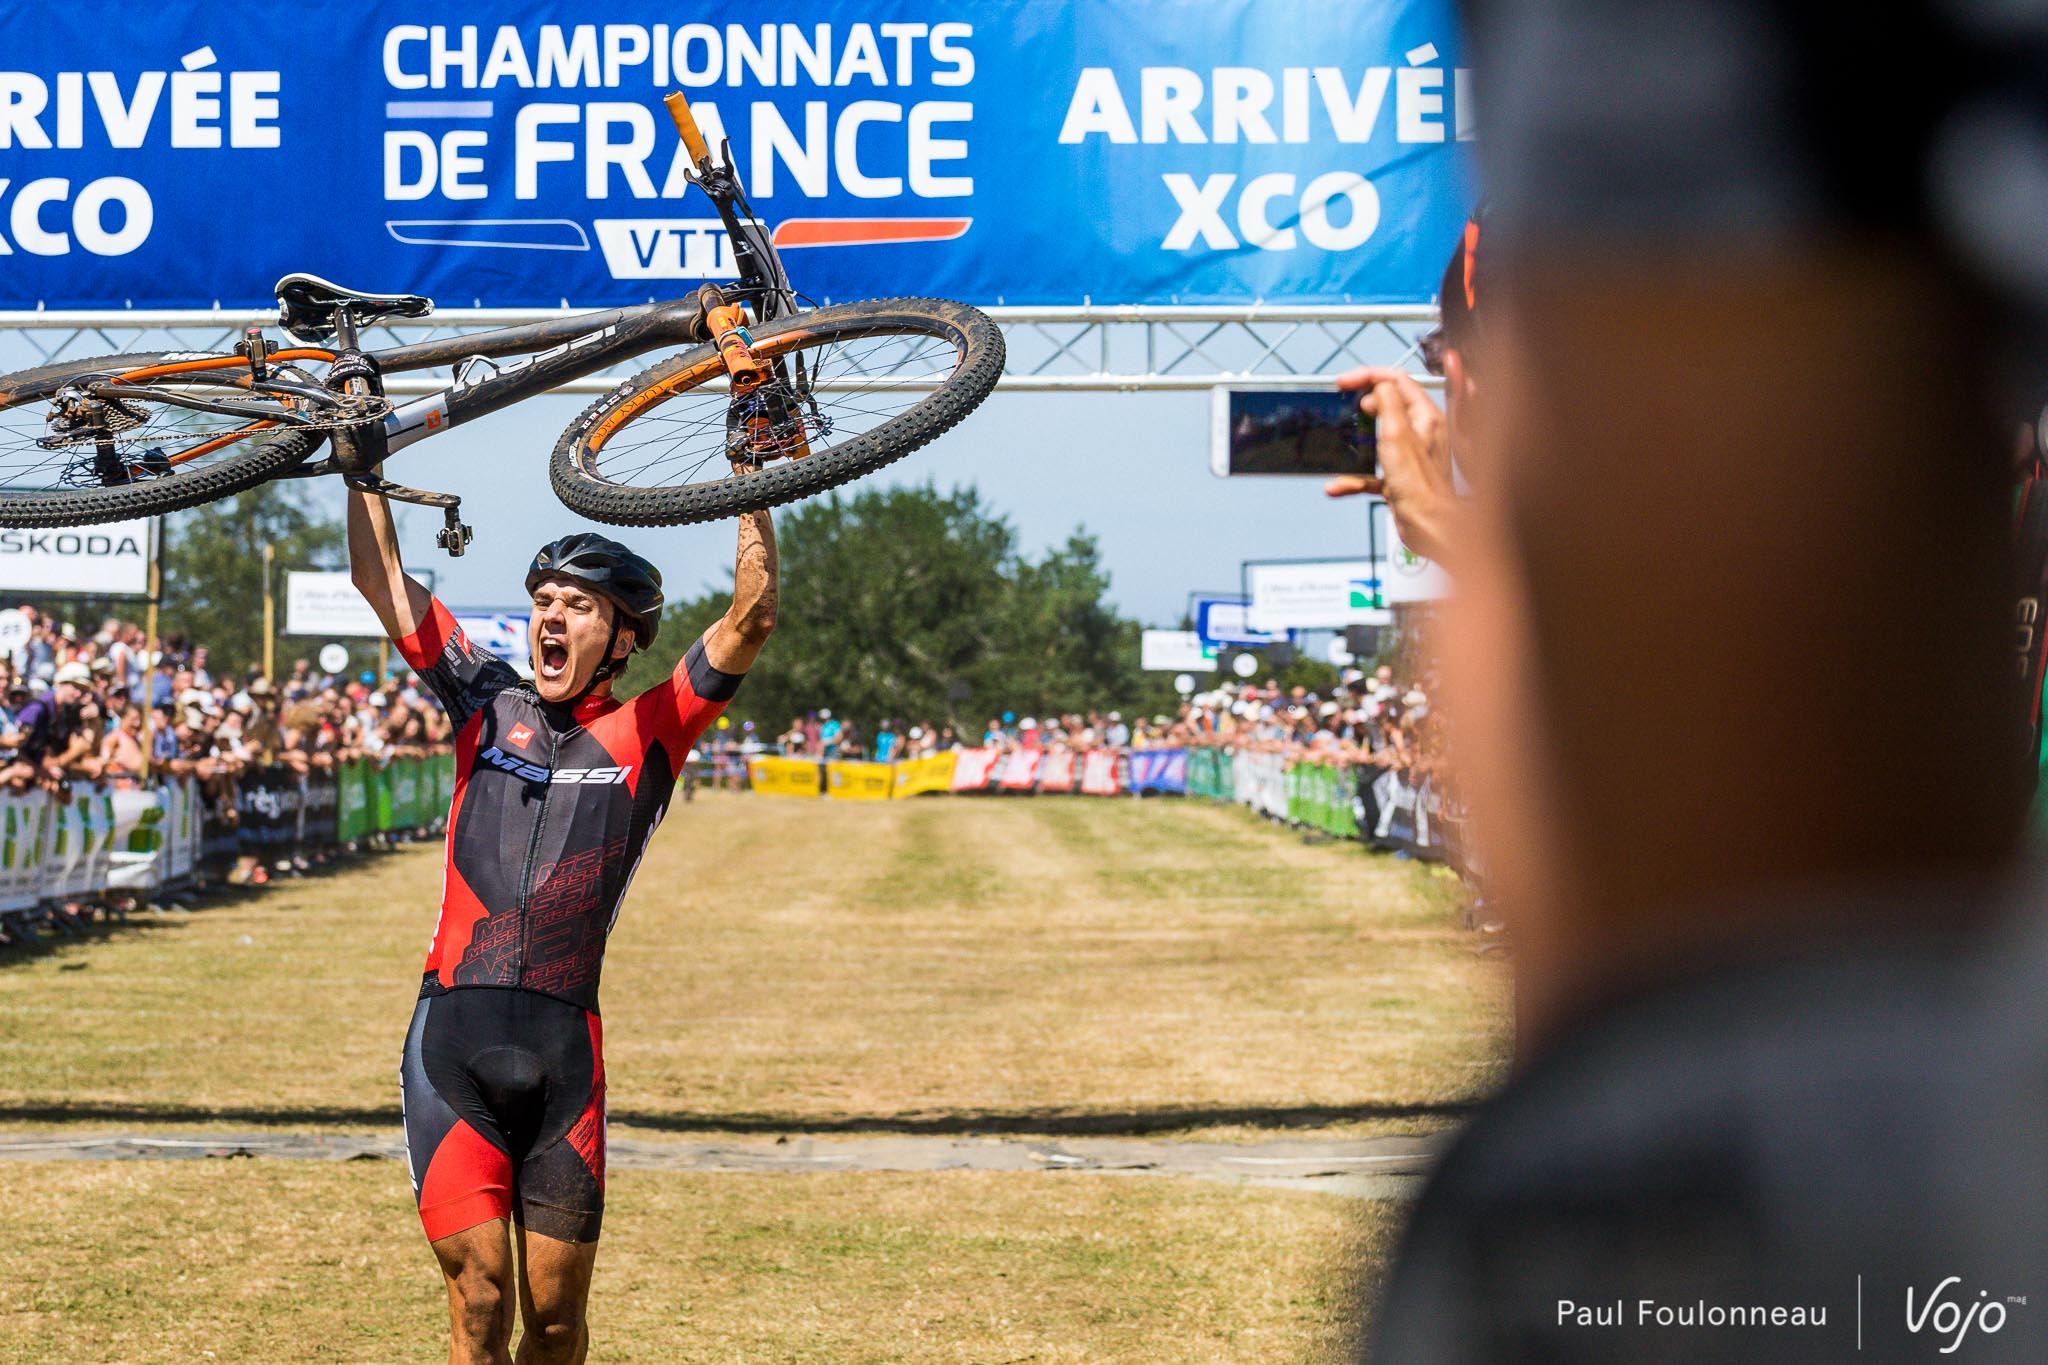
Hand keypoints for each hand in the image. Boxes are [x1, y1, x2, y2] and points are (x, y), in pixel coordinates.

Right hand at [1329, 366, 1458, 565]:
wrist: (1430, 528)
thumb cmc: (1420, 486)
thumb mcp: (1397, 434)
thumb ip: (1387, 403)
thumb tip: (1378, 387)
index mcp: (1425, 416)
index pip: (1396, 380)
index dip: (1368, 376)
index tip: (1344, 383)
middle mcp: (1420, 433)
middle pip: (1387, 405)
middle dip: (1361, 406)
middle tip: (1345, 409)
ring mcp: (1410, 456)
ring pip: (1377, 439)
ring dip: (1355, 443)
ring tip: (1341, 443)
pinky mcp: (1399, 479)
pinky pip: (1370, 473)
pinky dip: (1352, 478)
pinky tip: (1336, 486)